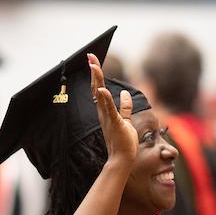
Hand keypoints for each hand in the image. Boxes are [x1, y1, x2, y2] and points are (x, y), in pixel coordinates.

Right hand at [89, 53, 136, 169]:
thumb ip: (124, 107)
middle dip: (94, 71)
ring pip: (100, 95)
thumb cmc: (123, 141)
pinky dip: (105, 99)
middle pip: (97, 87)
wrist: (122, 159)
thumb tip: (124, 93)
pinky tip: (102, 89)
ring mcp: (107, 117)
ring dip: (97, 80)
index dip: (96, 74)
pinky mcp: (115, 123)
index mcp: (105, 110)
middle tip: (90, 56)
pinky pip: (109, 109)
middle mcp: (103, 112)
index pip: (99, 88)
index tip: (93, 61)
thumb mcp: (125, 120)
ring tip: (93, 66)